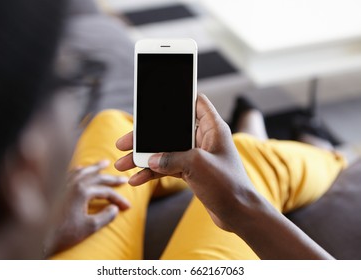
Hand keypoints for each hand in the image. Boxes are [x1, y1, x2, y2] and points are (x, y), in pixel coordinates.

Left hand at [45, 160, 129, 255]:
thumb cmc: (64, 234)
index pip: (106, 191)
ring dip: (95, 167)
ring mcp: (63, 186)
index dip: (119, 199)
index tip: (127, 207)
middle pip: (97, 178)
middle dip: (112, 179)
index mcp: (82, 192)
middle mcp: (73, 185)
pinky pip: (69, 174)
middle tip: (123, 179)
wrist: (40, 239)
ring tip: (104, 163)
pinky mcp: (57, 190)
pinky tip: (80, 168)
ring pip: (83, 171)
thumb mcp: (90, 227)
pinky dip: (78, 170)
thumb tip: (114, 208)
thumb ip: (105, 216)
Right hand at [115, 94, 258, 232]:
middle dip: (146, 137)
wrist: (238, 213)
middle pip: (170, 130)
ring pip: (165, 151)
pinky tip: (137, 179)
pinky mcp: (191, 171)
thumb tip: (151, 159)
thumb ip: (172, 158)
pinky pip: (168, 167)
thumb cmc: (228, 185)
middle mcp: (203, 139)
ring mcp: (196, 156)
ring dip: (144, 158)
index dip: (179, 98)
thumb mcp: (198, 165)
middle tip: (124, 142)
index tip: (156, 100)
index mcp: (212, 128)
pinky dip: (153, 173)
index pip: (196, 102)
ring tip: (122, 164)